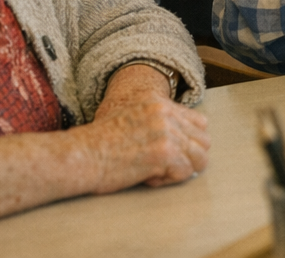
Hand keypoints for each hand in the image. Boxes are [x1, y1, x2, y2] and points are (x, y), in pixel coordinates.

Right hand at [81, 66, 208, 191]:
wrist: (80, 154)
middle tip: (167, 166)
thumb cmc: (98, 143)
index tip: (175, 153)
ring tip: (158, 173)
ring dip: (181, 170)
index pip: (199, 121)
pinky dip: (168, 181)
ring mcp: (166, 133)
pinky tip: (148, 178)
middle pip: (204, 140)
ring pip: (200, 157)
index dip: (190, 141)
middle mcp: (166, 114)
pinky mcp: (163, 154)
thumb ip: (155, 122)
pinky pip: (184, 173)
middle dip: (190, 157)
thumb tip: (179, 141)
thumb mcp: (130, 118)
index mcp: (159, 103)